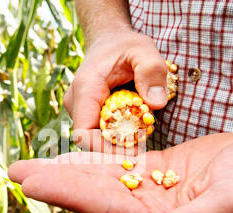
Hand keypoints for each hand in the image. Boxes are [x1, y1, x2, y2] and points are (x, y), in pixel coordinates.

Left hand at [8, 133, 232, 212]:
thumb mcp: (225, 209)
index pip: (104, 207)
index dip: (68, 194)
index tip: (32, 184)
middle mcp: (148, 208)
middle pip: (93, 193)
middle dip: (55, 182)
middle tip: (16, 171)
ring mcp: (149, 189)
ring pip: (100, 177)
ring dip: (66, 169)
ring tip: (32, 164)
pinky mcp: (155, 170)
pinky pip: (118, 163)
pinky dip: (92, 158)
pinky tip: (70, 154)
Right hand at [64, 29, 168, 152]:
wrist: (110, 42)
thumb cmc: (126, 46)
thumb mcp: (144, 50)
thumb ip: (152, 71)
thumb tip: (156, 104)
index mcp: (85, 89)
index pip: (83, 133)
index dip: (104, 149)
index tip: (132, 151)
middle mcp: (76, 103)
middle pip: (89, 141)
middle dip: (116, 148)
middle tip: (144, 146)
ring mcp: (79, 111)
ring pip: (94, 139)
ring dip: (118, 142)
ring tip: (142, 136)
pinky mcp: (87, 115)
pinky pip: (99, 133)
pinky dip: (117, 136)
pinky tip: (135, 131)